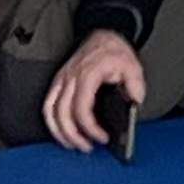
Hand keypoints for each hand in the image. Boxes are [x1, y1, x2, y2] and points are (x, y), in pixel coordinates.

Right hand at [40, 30, 147, 152]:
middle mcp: (71, 77)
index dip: (90, 128)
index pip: (82, 108)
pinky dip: (52, 121)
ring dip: (59, 131)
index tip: (102, 137)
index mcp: (88, 74)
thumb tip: (134, 102)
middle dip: (73, 135)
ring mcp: (62, 79)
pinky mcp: (59, 81)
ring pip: (51, 110)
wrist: (103, 36)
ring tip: (72, 144)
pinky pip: (48, 104)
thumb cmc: (114, 51)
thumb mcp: (132, 66)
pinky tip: (60, 131)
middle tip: (86, 147)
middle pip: (63, 113)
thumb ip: (135, 86)